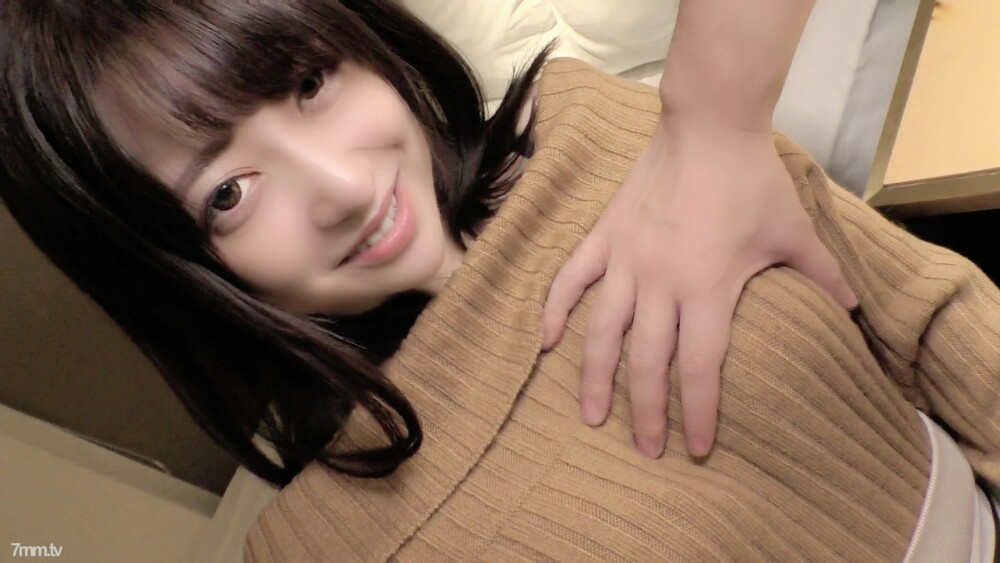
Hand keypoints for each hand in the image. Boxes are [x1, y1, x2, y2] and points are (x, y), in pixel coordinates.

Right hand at [540, 115, 857, 458]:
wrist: (708, 124)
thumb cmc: (752, 179)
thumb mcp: (794, 229)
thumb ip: (821, 273)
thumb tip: (854, 308)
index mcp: (706, 288)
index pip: (700, 367)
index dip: (699, 413)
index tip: (698, 450)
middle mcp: (660, 283)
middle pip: (648, 362)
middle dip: (646, 412)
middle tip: (646, 450)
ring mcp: (626, 260)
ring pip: (602, 331)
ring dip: (595, 378)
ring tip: (591, 416)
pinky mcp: (605, 236)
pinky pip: (571, 279)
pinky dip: (556, 309)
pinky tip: (546, 342)